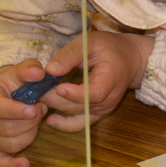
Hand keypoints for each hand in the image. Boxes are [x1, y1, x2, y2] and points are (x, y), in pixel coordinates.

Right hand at [0, 60, 49, 166]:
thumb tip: (38, 74)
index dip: (16, 111)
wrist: (8, 93)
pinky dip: (13, 165)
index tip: (34, 109)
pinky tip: (26, 163)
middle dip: (30, 120)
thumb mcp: (23, 70)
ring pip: (10, 144)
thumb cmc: (17, 82)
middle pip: (6, 129)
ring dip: (30, 133)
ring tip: (35, 119)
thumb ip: (30, 68)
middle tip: (40, 109)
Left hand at [40, 31, 154, 131]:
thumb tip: (49, 70)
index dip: (75, 94)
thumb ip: (70, 55)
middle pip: (80, 105)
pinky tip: (50, 119)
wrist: (130, 59)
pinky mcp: (98, 113)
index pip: (94, 93)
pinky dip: (65, 124)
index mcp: (112, 78)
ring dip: (56, 107)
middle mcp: (109, 98)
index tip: (57, 87)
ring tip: (37, 97)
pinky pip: (81, 124)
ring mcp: (104, 108)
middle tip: (34, 89)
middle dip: (55, 98)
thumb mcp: (91, 42)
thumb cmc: (110, 47)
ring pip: (76, 113)